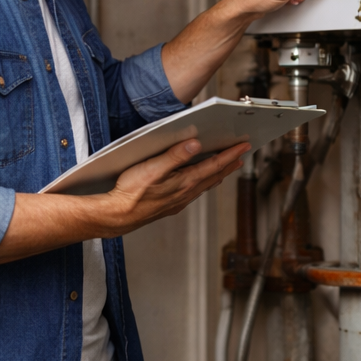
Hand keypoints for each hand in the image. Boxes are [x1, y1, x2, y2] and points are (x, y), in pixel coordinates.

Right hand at [105, 139, 250, 234]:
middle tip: (241, 155)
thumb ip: (175, 156)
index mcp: (184, 182)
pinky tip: (200, 182)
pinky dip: (204, 183)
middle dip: (229, 164)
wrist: (117, 216)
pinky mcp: (170, 206)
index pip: (214, 166)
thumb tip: (195, 144)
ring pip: (205, 186)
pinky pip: (194, 192)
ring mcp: (179, 201)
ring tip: (226, 167)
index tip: (244, 147)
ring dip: (218, 174)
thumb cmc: (131, 193)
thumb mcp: (152, 168)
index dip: (230, 155)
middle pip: (214, 176)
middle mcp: (186, 193)